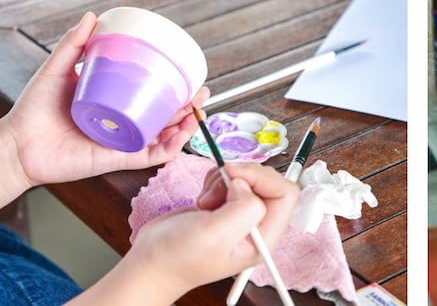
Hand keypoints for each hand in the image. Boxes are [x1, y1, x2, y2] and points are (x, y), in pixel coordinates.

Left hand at [0, 12, 205, 187]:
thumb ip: (73, 44)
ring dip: (186, 125)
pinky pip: (150, 157)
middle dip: (189, 105)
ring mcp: (122, 141)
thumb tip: (92, 16)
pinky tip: (181, 135)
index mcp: (115, 101)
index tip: (187, 72)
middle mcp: (123, 121)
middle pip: (165, 114)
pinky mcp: (117, 159)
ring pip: (164, 136)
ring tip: (197, 110)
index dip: (173, 85)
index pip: (151, 92)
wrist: (17, 143)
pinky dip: (170, 148)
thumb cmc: (34, 109)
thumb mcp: (57, 70)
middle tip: (201, 91)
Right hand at [125, 163, 298, 298]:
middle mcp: (257, 226)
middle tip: (217, 191)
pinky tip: (203, 198)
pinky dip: (216, 179)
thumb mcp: (215, 234)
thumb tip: (246, 184)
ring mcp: (241, 215)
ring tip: (207, 201)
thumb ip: (243, 207)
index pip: (286, 193)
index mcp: (264, 238)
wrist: (151, 261)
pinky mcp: (225, 205)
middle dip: (241, 177)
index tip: (235, 176)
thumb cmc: (179, 257)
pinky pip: (232, 178)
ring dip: (225, 178)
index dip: (262, 177)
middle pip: (268, 181)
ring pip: (248, 176)